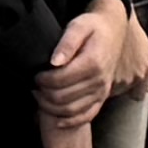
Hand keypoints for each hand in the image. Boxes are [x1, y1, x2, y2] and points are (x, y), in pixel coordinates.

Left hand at [43, 0, 137, 127]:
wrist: (113, 31)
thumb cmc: (92, 27)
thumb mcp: (79, 26)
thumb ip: (66, 43)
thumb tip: (54, 62)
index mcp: (92, 63)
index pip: (60, 80)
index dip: (43, 80)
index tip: (35, 74)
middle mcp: (99, 80)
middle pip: (63, 97)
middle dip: (44, 93)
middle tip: (34, 85)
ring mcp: (101, 91)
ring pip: (71, 110)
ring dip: (52, 107)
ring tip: (41, 96)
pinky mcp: (102, 97)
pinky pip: (86, 116)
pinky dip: (70, 121)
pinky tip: (57, 119)